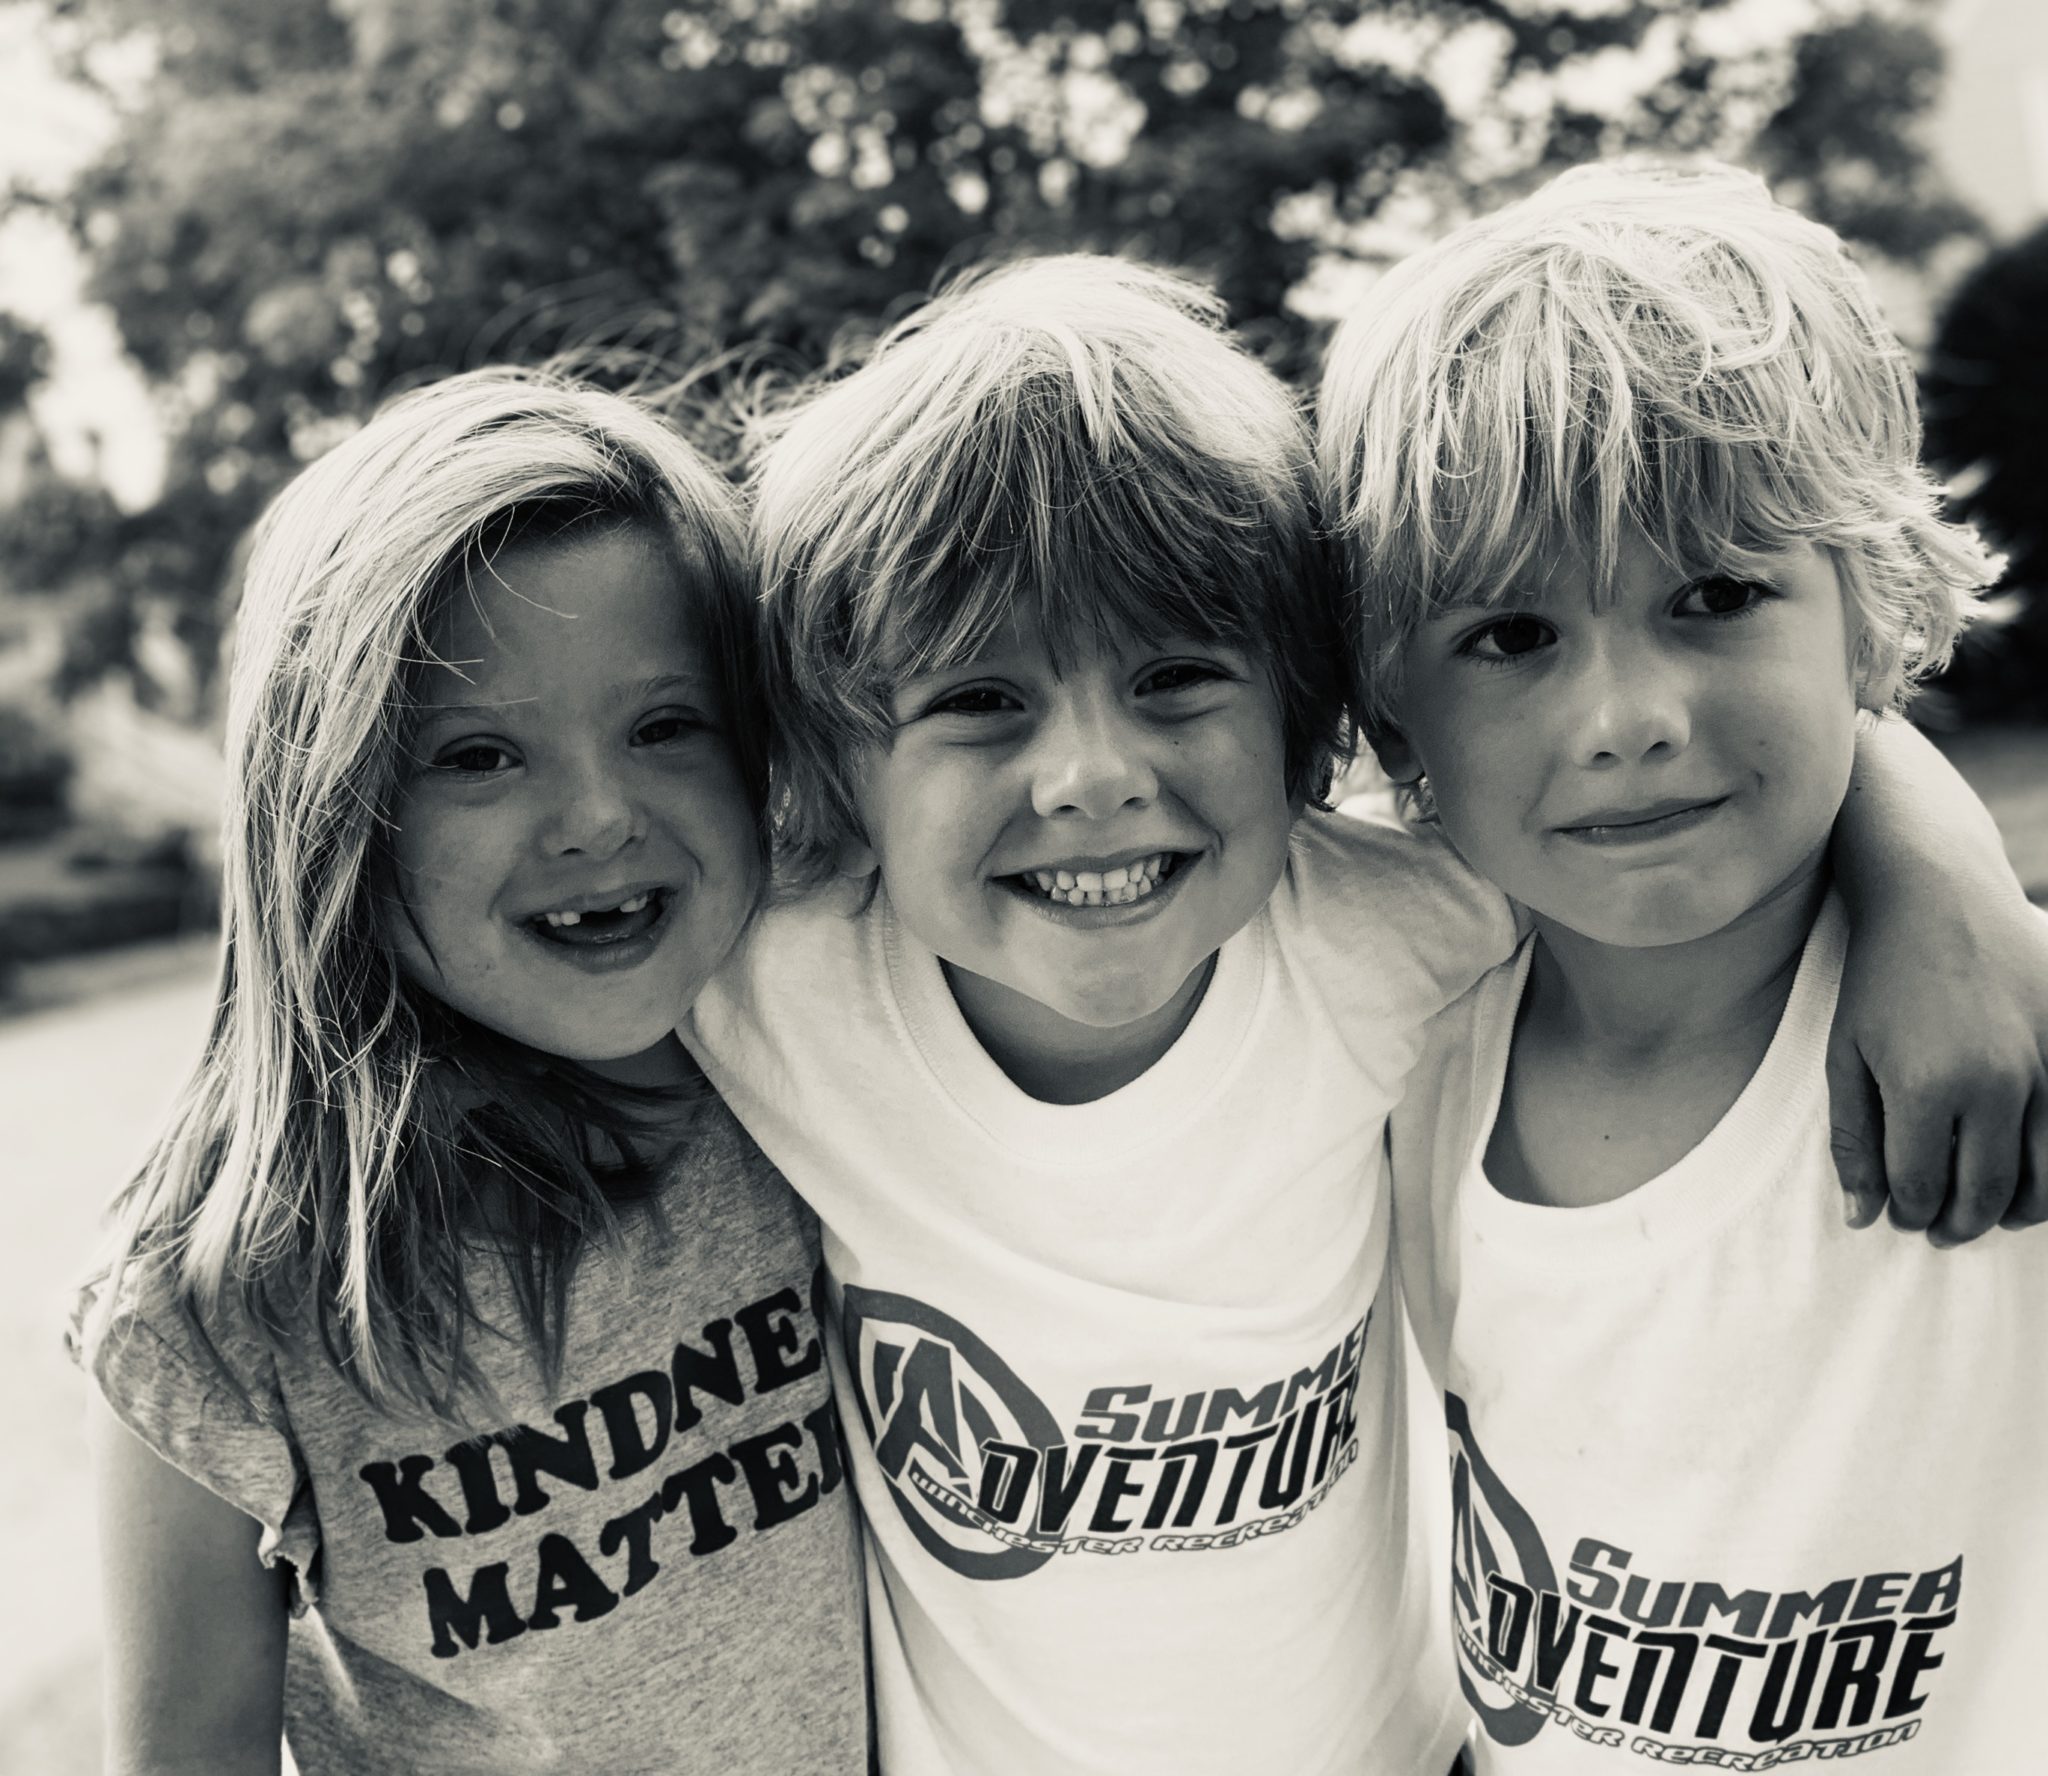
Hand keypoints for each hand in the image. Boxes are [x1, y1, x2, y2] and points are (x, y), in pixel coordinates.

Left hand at [1827, 894, 2047, 1242]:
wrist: (1941, 897)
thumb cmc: (1880, 977)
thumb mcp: (1845, 1055)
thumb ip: (1852, 1139)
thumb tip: (1861, 1218)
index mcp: (1927, 1087)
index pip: (1922, 1188)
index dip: (1909, 1214)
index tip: (1901, 1218)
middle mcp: (1997, 1083)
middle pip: (1987, 1192)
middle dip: (1961, 1225)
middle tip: (1943, 1232)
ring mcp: (2047, 1065)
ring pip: (2047, 1176)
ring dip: (2015, 1208)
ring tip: (1989, 1213)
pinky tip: (2026, 1171)